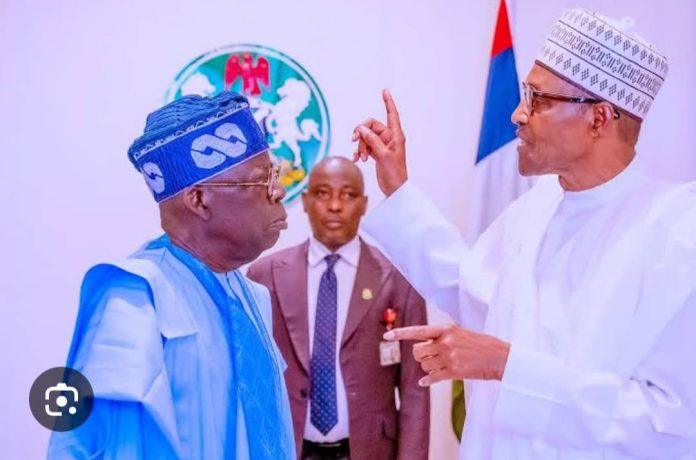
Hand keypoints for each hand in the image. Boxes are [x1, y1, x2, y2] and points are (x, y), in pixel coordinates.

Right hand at [352, 89, 407, 195]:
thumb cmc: (395, 173)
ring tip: (362, 158)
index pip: (392, 114)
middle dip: (362, 134)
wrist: (395, 188)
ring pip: (366, 137)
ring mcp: (382, 145)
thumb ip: (372, 141)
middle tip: (354, 140)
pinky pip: (365, 146)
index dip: (388, 102)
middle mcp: (389, 138)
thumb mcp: (383, 156)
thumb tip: (361, 129)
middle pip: (371, 126)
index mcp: (396, 136)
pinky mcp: (377, 153)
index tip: (385, 91)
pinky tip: (357, 159)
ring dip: (361, 146)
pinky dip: (360, 151)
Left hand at [384, 324, 510, 385]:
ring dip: (429, 367)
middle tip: (431, 357)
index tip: (387, 336)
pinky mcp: (453, 372)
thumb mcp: (461, 333)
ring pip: (424, 366)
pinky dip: (427, 381)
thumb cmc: (482, 344)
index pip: (418, 331)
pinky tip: (425, 382)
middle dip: (421, 356)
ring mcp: (449, 358)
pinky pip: (432, 378)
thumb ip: (443, 336)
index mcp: (447, 329)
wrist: (500, 358)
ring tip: (443, 365)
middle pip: (417, 351)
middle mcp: (445, 343)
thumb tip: (424, 342)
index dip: (401, 333)